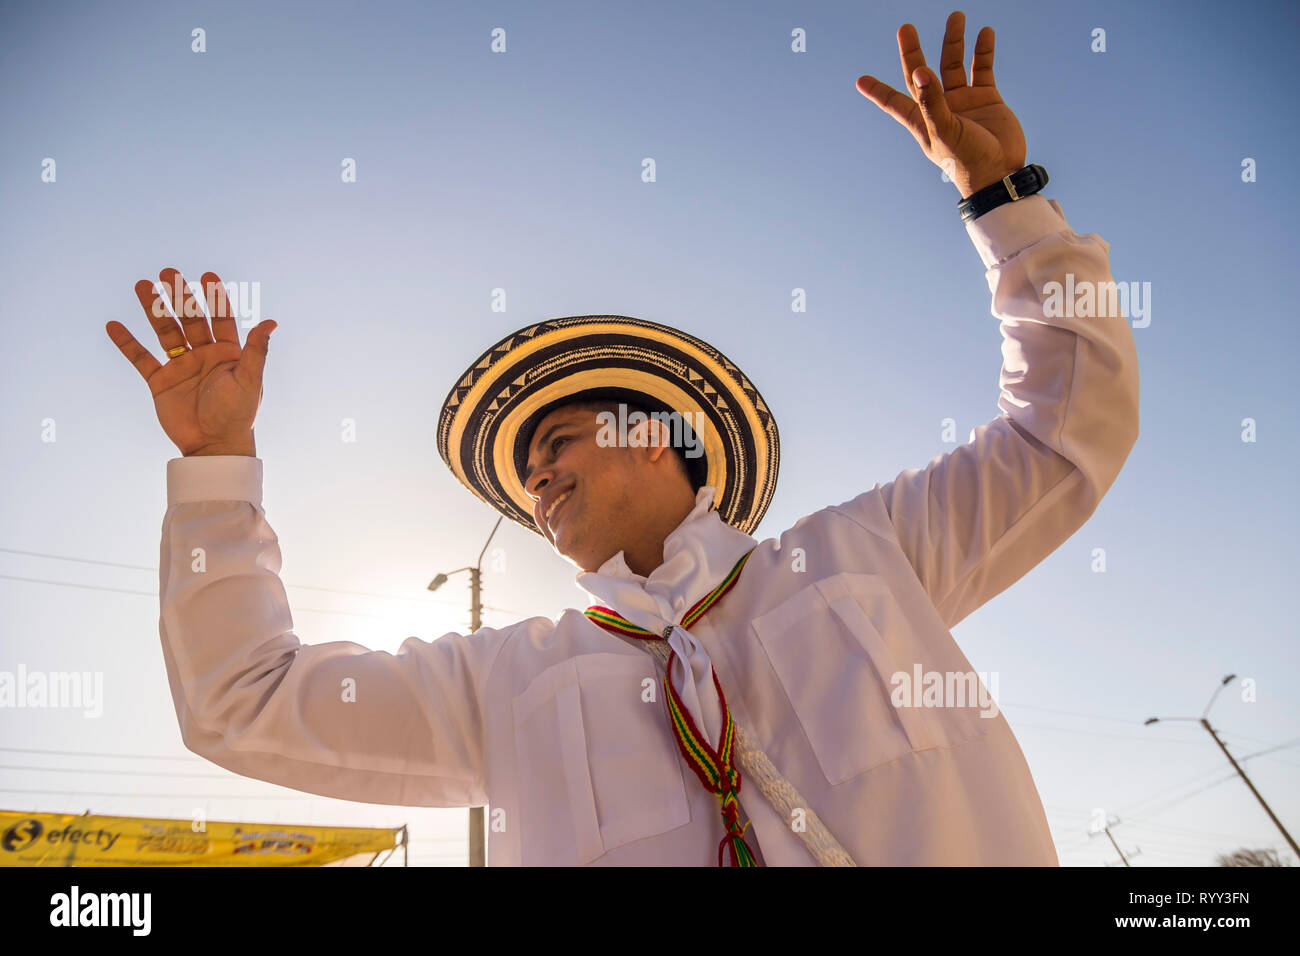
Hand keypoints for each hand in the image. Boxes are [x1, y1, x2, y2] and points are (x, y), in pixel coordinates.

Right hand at [106, 267, 275, 456]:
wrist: (213, 446)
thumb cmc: (237, 414)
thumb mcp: (249, 380)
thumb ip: (257, 350)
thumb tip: (271, 321)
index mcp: (228, 353)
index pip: (221, 318)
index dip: (215, 297)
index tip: (207, 275)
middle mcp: (204, 355)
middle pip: (189, 319)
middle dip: (179, 295)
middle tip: (168, 272)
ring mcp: (181, 367)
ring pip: (165, 332)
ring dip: (154, 309)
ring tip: (141, 285)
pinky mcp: (161, 382)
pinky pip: (141, 359)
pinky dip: (127, 343)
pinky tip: (114, 325)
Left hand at [856, 10, 1026, 198]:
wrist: (1001, 173)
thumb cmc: (967, 161)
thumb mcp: (944, 131)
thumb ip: (932, 101)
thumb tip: (919, 70)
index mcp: (921, 119)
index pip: (894, 101)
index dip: (878, 91)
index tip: (860, 80)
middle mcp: (939, 107)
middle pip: (921, 73)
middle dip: (913, 51)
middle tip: (905, 28)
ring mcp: (962, 101)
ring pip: (954, 64)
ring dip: (954, 41)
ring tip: (957, 16)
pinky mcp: (985, 98)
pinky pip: (982, 68)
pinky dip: (983, 51)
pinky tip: (984, 33)